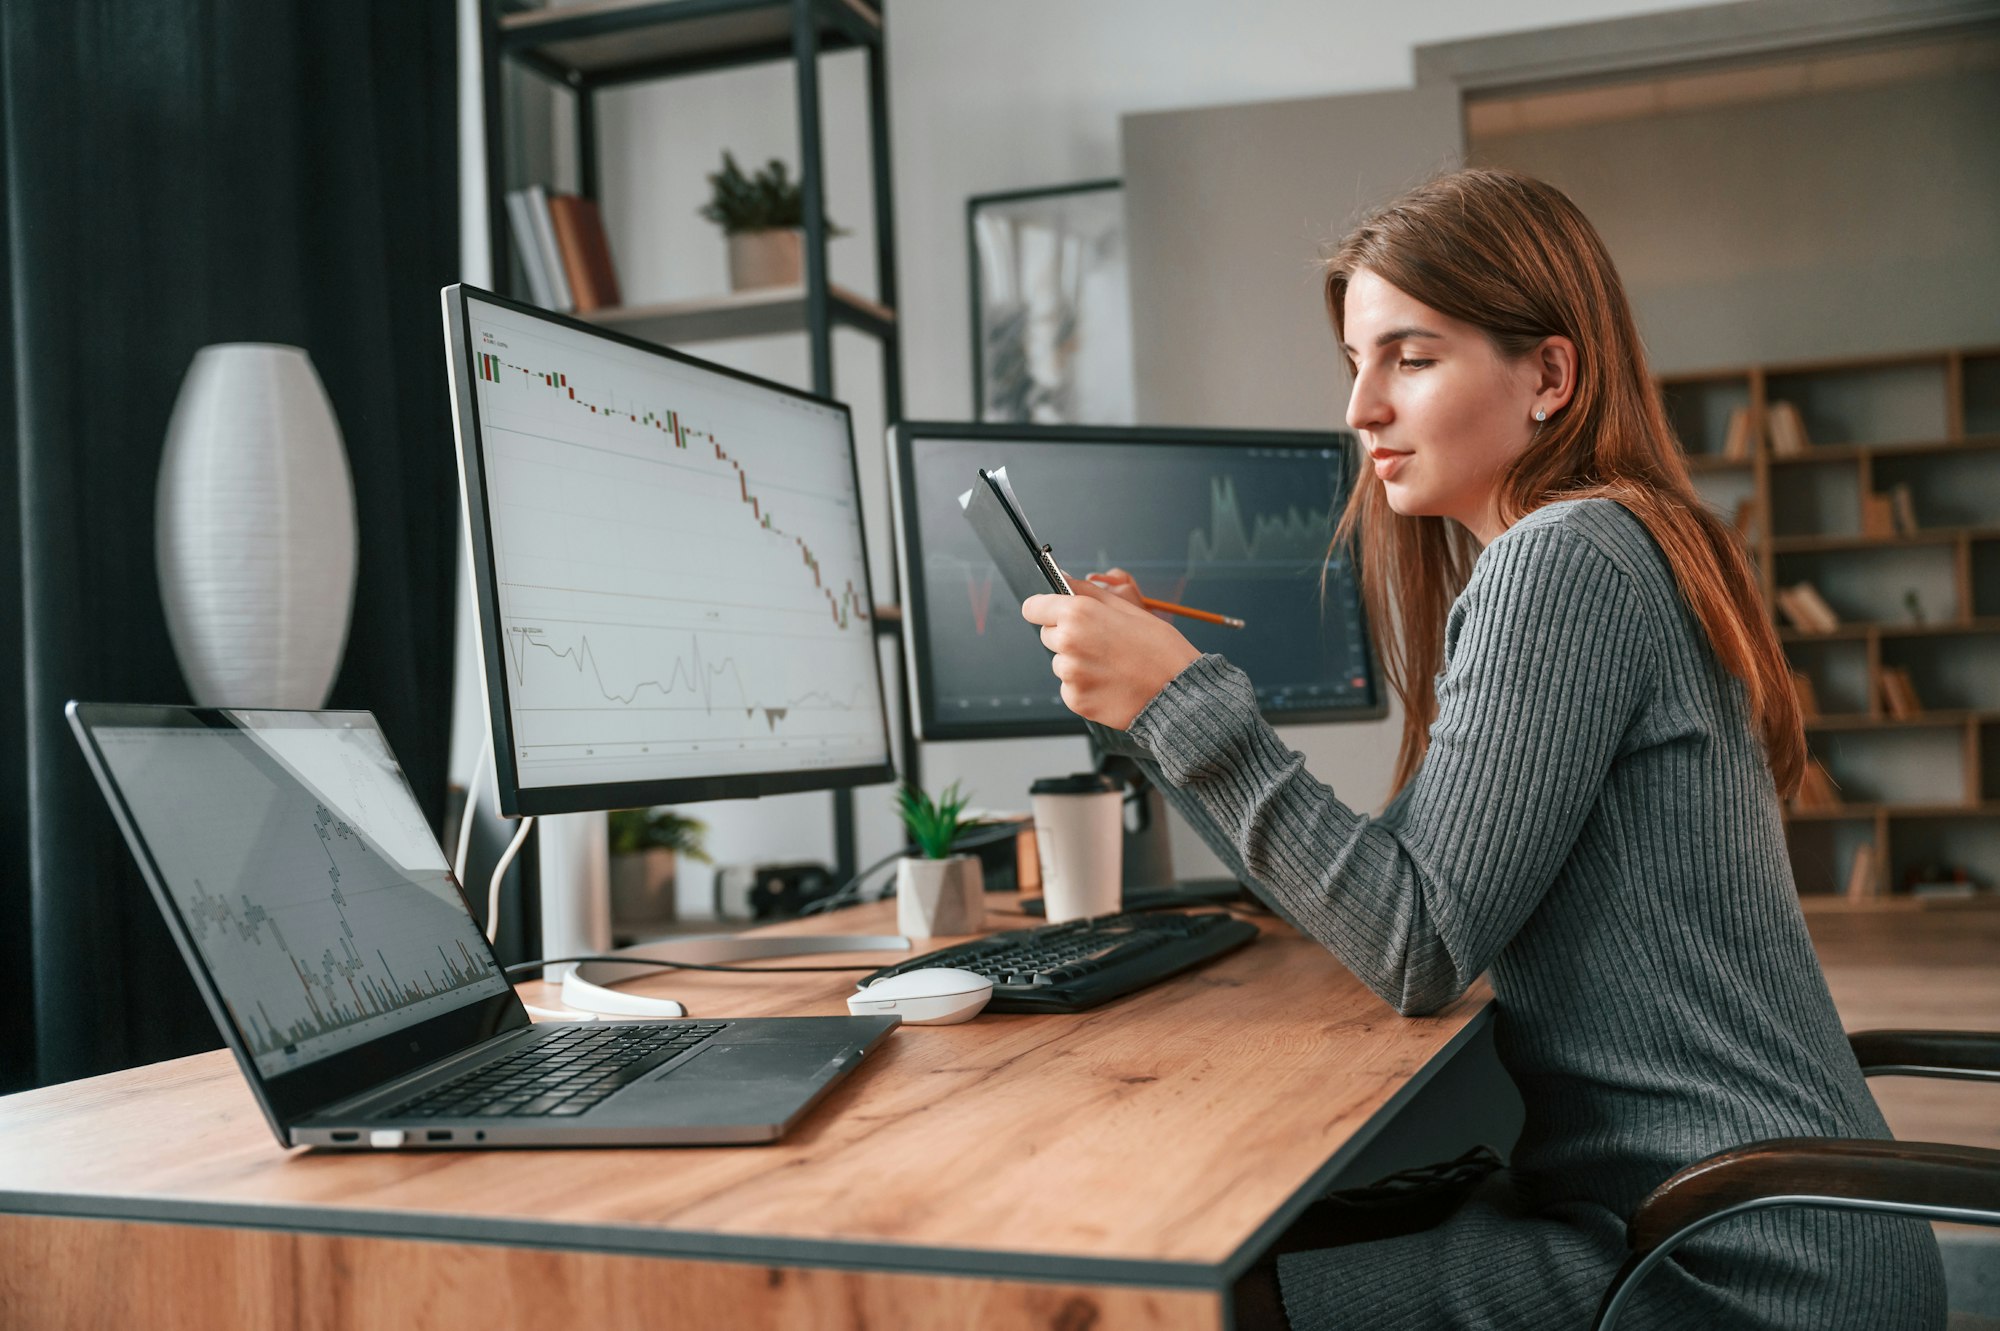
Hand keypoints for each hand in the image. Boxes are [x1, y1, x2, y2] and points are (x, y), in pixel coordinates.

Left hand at [1022, 574, 1199, 729]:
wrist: (1178, 691)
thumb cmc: (1159, 649)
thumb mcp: (1127, 608)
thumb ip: (1087, 592)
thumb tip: (1063, 579)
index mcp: (1078, 613)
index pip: (1033, 608)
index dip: (1044, 609)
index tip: (1052, 613)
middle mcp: (1068, 642)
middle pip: (1048, 636)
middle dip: (1067, 637)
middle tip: (1101, 643)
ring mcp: (1070, 673)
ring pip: (1060, 664)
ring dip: (1077, 664)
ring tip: (1111, 666)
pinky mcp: (1075, 699)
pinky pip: (1069, 688)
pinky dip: (1084, 687)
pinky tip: (1109, 683)